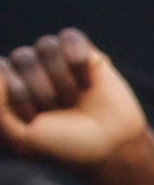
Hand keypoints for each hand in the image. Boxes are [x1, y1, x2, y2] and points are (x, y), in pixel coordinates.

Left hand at [0, 38, 153, 173]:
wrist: (112, 147)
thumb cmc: (64, 146)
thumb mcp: (20, 138)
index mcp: (8, 89)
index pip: (0, 69)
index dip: (19, 92)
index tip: (34, 119)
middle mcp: (29, 71)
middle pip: (23, 56)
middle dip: (44, 89)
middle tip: (59, 110)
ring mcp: (56, 61)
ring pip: (47, 45)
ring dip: (63, 78)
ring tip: (74, 98)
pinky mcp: (84, 55)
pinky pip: (71, 36)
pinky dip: (78, 59)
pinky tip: (87, 82)